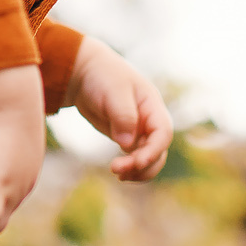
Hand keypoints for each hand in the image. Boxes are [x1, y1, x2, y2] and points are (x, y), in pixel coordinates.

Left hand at [69, 37, 171, 181]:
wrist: (83, 72)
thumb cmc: (101, 75)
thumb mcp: (113, 91)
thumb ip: (123, 116)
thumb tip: (127, 144)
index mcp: (152, 105)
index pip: (163, 133)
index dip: (154, 151)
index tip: (137, 162)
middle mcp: (149, 119)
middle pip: (158, 150)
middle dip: (143, 165)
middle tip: (118, 171)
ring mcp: (139, 130)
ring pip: (148, 157)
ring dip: (137, 170)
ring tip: (117, 173)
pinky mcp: (125, 137)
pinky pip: (134, 157)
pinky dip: (130, 167)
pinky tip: (118, 171)